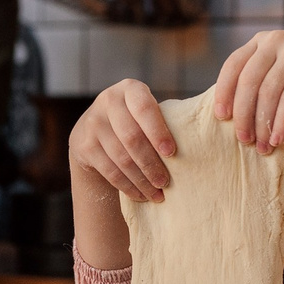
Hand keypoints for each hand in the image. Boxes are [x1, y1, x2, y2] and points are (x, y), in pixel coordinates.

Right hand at [69, 78, 177, 203]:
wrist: (93, 128)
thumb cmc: (135, 120)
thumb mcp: (145, 110)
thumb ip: (163, 119)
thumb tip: (199, 140)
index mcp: (130, 89)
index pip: (144, 108)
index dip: (158, 132)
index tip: (172, 153)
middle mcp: (108, 101)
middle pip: (132, 138)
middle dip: (151, 164)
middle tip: (166, 182)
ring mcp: (93, 123)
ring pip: (121, 158)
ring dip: (141, 180)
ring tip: (157, 194)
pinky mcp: (84, 145)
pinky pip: (109, 171)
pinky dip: (127, 186)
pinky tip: (140, 195)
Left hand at [215, 30, 283, 150]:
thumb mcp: (281, 80)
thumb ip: (259, 89)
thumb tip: (231, 118)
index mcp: (262, 41)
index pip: (233, 65)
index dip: (224, 92)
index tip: (220, 118)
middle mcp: (276, 40)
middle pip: (248, 81)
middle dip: (243, 114)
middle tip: (243, 140)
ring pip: (269, 92)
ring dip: (263, 124)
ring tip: (263, 147)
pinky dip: (282, 122)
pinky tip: (279, 139)